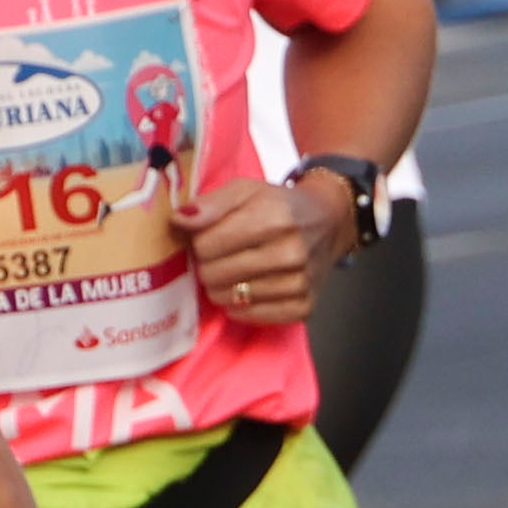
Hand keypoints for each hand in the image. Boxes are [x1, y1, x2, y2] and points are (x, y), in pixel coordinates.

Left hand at [185, 173, 350, 327]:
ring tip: (235, 269)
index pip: (206, 246)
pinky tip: (248, 288)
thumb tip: (178, 221)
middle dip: (209, 264)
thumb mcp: (245, 190)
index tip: (210, 236)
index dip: (200, 242)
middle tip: (221, 255)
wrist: (328, 221)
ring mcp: (299, 283)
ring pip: (229, 299)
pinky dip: (242, 306)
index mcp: (274, 218)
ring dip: (223, 286)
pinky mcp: (304, 306)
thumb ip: (210, 204)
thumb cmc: (278, 205)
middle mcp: (290, 253)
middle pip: (214, 275)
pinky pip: (252, 317)